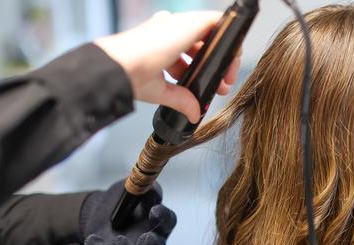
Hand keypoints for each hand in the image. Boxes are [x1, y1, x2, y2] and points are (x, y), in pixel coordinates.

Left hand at [80, 180, 176, 244]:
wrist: (98, 215)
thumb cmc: (120, 202)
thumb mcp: (128, 189)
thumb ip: (140, 188)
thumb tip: (150, 187)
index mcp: (159, 222)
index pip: (168, 222)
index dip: (163, 218)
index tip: (154, 210)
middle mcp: (152, 243)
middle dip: (153, 244)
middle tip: (144, 238)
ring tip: (116, 241)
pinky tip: (93, 241)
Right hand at [94, 10, 241, 121]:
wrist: (120, 66)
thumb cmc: (129, 75)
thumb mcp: (160, 91)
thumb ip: (181, 99)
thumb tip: (193, 114)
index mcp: (160, 43)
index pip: (188, 51)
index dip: (203, 68)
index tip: (213, 86)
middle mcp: (169, 30)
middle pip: (202, 44)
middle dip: (217, 66)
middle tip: (224, 85)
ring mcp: (179, 24)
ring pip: (212, 33)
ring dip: (224, 56)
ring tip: (227, 79)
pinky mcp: (190, 23)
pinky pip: (218, 21)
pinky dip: (229, 37)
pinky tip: (233, 57)